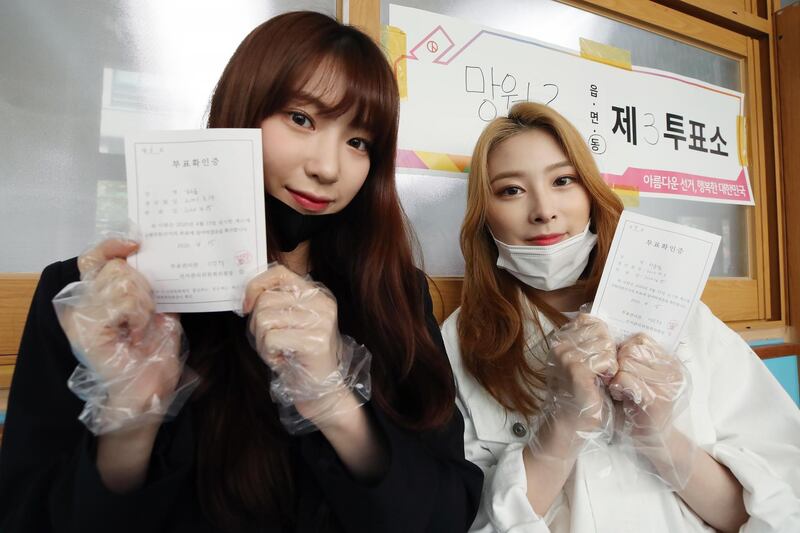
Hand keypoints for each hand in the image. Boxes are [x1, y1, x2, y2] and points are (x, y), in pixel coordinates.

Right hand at [55, 239, 184, 430]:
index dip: (111, 245)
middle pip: (116, 266)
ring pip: (123, 280)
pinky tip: (136, 333)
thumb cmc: (152, 355)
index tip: (135, 244)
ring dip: (143, 304)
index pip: (94, 258)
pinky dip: (138, 314)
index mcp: (93, 297)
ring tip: (141, 327)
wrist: (148, 391)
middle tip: (146, 316)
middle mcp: (80, 303)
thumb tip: (161, 260)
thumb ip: (153, 287)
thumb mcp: (158, 312)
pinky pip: (123, 300)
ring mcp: (80, 314)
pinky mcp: (87, 327)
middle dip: (143, 287)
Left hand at [244, 264, 346, 425]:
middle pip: (266, 300)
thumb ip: (274, 304)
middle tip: (269, 342)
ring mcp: (321, 321)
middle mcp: (322, 302)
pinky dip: (268, 353)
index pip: (279, 272)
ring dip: (261, 341)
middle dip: (256, 324)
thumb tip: (246, 296)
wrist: (321, 389)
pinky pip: (270, 339)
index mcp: (316, 293)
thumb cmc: (299, 355)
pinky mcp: (315, 341)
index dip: (256, 286)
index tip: (246, 306)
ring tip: (277, 351)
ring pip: (264, 319)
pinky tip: (282, 360)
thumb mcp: (288, 322)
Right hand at [545, 314, 617, 433]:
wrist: (571, 424)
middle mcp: (559, 345)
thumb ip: (587, 342)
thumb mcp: (582, 361)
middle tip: (603, 370)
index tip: (601, 356)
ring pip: (606, 344)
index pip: (589, 320)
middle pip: (600, 330)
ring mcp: (566, 357)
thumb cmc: (581, 393)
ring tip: (603, 378)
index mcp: (559, 340)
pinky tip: (604, 383)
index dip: (603, 337)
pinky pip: (607, 360)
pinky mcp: (576, 370)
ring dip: (611, 362)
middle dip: (609, 350)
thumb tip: (603, 322)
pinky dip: (611, 372)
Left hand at [608, 333, 693, 488]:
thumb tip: (609, 333)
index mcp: (670, 361)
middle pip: (632, 348)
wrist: (651, 440)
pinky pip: (625, 378)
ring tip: (619, 388)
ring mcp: (667, 384)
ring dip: (616, 375)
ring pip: (627, 362)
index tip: (620, 366)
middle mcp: (673, 370)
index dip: (624, 350)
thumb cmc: (638, 406)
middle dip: (618, 363)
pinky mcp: (657, 398)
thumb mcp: (639, 376)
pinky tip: (619, 395)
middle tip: (617, 379)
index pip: (640, 338)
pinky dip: (616, 386)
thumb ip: (632, 357)